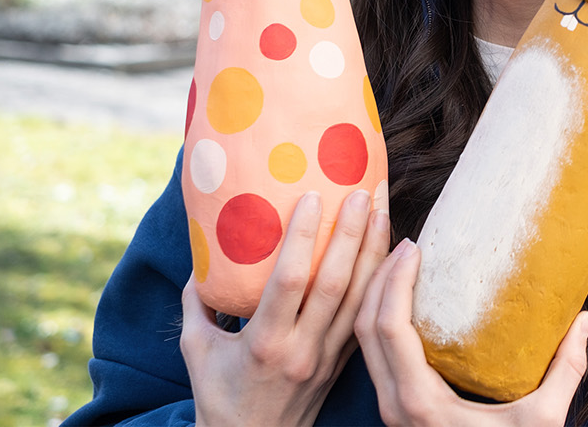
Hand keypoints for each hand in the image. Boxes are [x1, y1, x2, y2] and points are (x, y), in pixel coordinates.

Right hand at [181, 186, 391, 426]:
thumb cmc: (218, 395)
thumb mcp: (197, 349)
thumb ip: (197, 302)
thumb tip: (202, 257)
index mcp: (264, 343)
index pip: (288, 282)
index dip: (303, 239)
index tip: (313, 198)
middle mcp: (301, 349)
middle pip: (333, 284)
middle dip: (350, 234)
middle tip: (360, 191)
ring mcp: (326, 357)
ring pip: (359, 298)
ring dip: (374, 251)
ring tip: (382, 209)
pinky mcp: (341, 363)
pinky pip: (366, 317)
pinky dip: (380, 283)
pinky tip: (391, 252)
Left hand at [355, 239, 587, 425]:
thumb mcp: (541, 423)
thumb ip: (565, 370)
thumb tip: (586, 319)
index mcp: (417, 403)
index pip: (388, 329)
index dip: (393, 281)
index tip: (415, 246)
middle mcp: (393, 406)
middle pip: (364, 329)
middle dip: (378, 278)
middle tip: (405, 242)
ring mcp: (390, 411)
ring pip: (362, 343)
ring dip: (375, 297)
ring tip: (400, 262)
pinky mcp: (396, 412)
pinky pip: (374, 358)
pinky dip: (380, 322)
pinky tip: (402, 302)